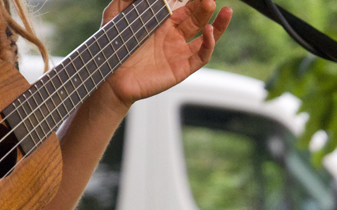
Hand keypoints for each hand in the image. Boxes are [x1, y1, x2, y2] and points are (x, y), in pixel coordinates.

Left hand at [95, 0, 232, 112]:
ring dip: (217, 24)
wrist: (111, 76)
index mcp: (162, 22)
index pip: (184, 6)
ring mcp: (180, 52)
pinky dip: (209, 44)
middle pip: (197, 18)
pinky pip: (202, 55)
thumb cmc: (113, 46)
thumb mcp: (116, 14)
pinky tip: (209, 31)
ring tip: (225, 11)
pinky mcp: (183, 68)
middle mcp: (174, 36)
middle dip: (204, 6)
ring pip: (206, 36)